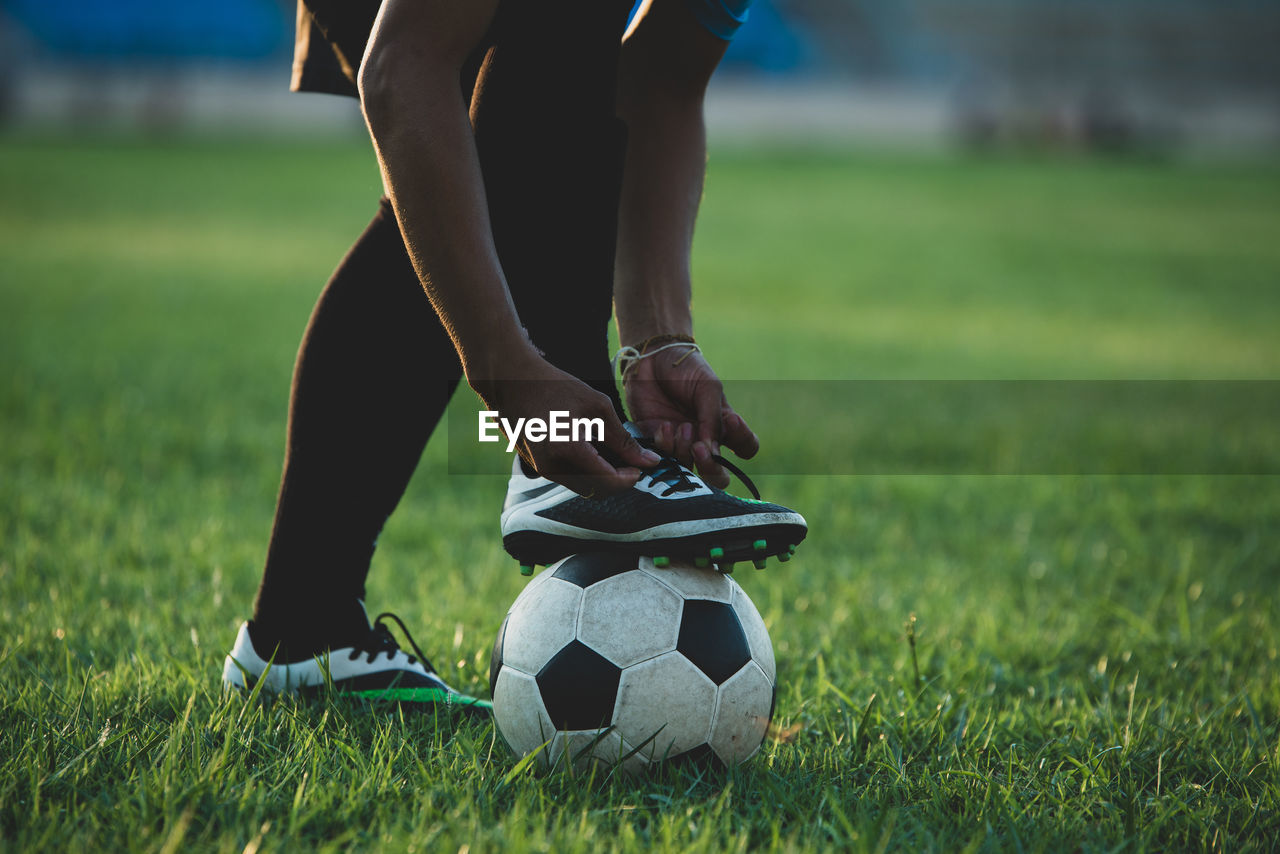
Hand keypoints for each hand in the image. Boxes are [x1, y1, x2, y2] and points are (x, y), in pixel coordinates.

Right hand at [471, 352, 659, 496]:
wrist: (510, 382)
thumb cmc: (554, 387)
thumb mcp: (596, 406)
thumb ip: (623, 439)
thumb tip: (650, 461)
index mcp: (568, 450)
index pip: (608, 481)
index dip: (630, 478)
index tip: (642, 466)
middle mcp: (551, 467)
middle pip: (597, 490)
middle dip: (618, 480)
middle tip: (631, 461)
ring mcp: (542, 470)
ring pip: (584, 487)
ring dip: (602, 477)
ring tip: (613, 452)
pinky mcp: (537, 467)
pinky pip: (569, 478)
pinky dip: (586, 471)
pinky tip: (593, 449)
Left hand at [623, 346, 758, 487]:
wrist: (651, 359)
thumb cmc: (686, 370)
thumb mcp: (707, 387)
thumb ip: (712, 418)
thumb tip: (711, 450)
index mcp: (725, 425)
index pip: (746, 447)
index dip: (743, 442)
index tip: (731, 422)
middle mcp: (705, 441)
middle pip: (718, 475)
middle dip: (711, 468)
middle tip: (699, 448)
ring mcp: (681, 446)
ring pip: (689, 471)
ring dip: (685, 451)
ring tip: (680, 426)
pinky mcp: (656, 445)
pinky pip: (663, 459)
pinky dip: (664, 445)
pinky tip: (662, 426)